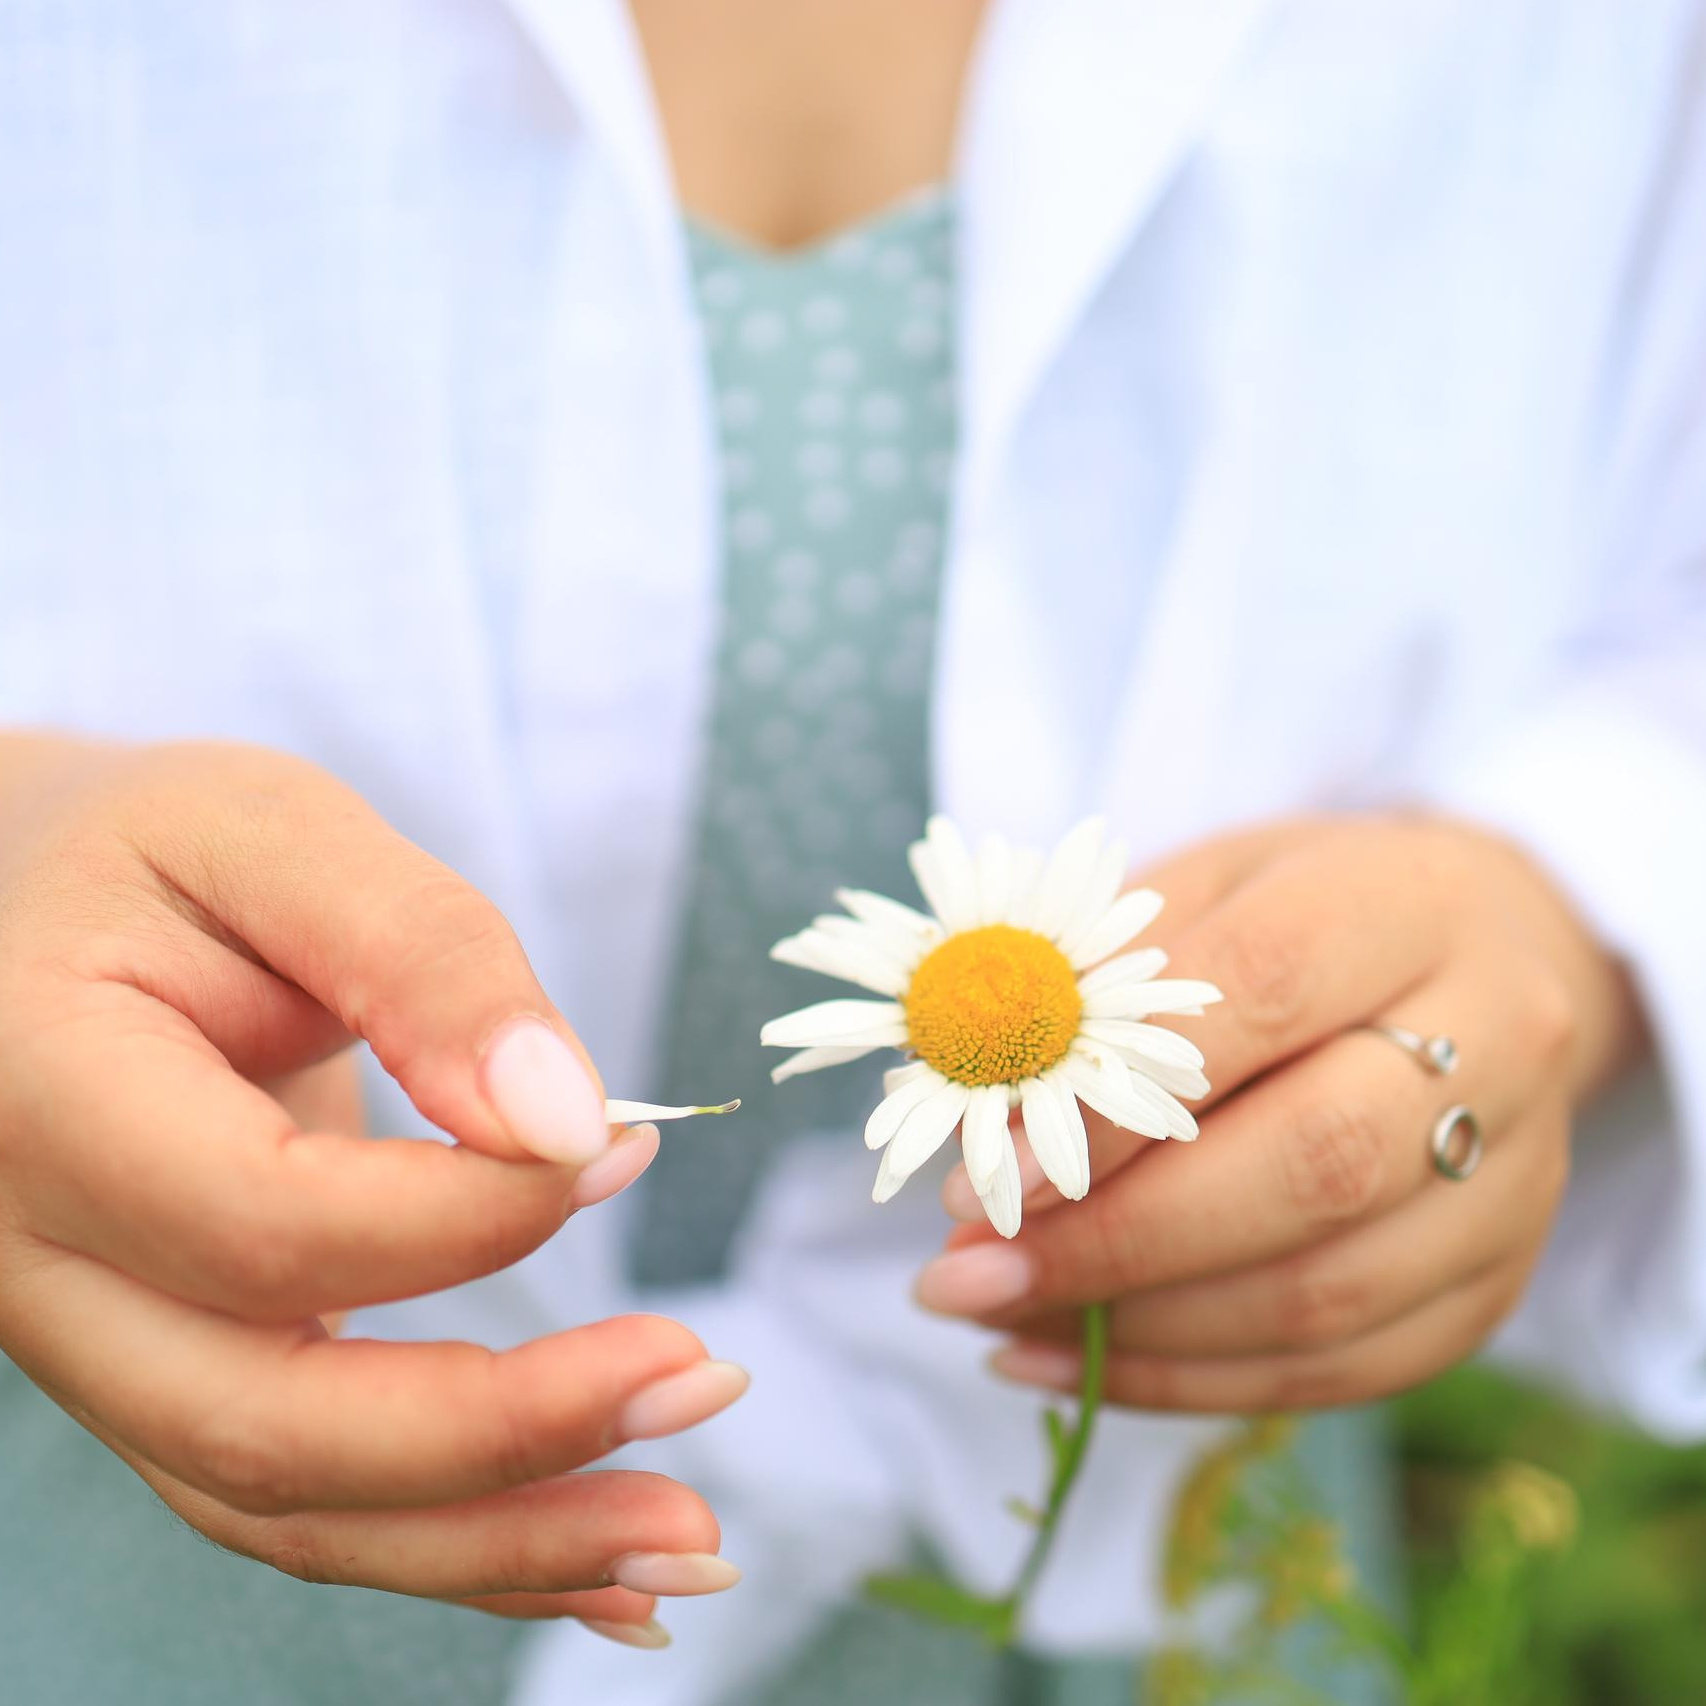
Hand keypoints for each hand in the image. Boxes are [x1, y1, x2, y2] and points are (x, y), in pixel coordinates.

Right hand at [0, 736, 745, 1635]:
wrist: (29, 917)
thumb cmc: (154, 853)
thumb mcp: (276, 832)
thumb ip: (419, 955)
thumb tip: (562, 1119)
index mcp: (44, 1100)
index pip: (265, 1224)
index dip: (470, 1214)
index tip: (626, 1144)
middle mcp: (38, 1265)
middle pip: (265, 1424)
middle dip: (507, 1435)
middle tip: (704, 1379)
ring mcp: (93, 1343)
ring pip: (285, 1506)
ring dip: (501, 1539)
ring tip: (693, 1537)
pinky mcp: (168, 1367)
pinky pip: (297, 1497)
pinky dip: (452, 1546)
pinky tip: (596, 1566)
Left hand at [921, 815, 1644, 1411]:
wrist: (1485, 946)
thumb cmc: (1304, 908)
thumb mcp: (1198, 890)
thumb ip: (1095, 993)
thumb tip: (980, 1141)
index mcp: (1406, 906)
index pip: (1257, 999)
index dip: (1113, 1102)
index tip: (984, 1175)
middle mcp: (1498, 1042)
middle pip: (1313, 1167)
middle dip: (1117, 1241)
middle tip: (967, 1275)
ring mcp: (1515, 1177)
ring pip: (1330, 1294)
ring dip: (1137, 1329)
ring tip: (995, 1313)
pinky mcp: (1498, 1277)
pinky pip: (1348, 1366)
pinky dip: (1195, 1380)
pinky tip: (1077, 1363)